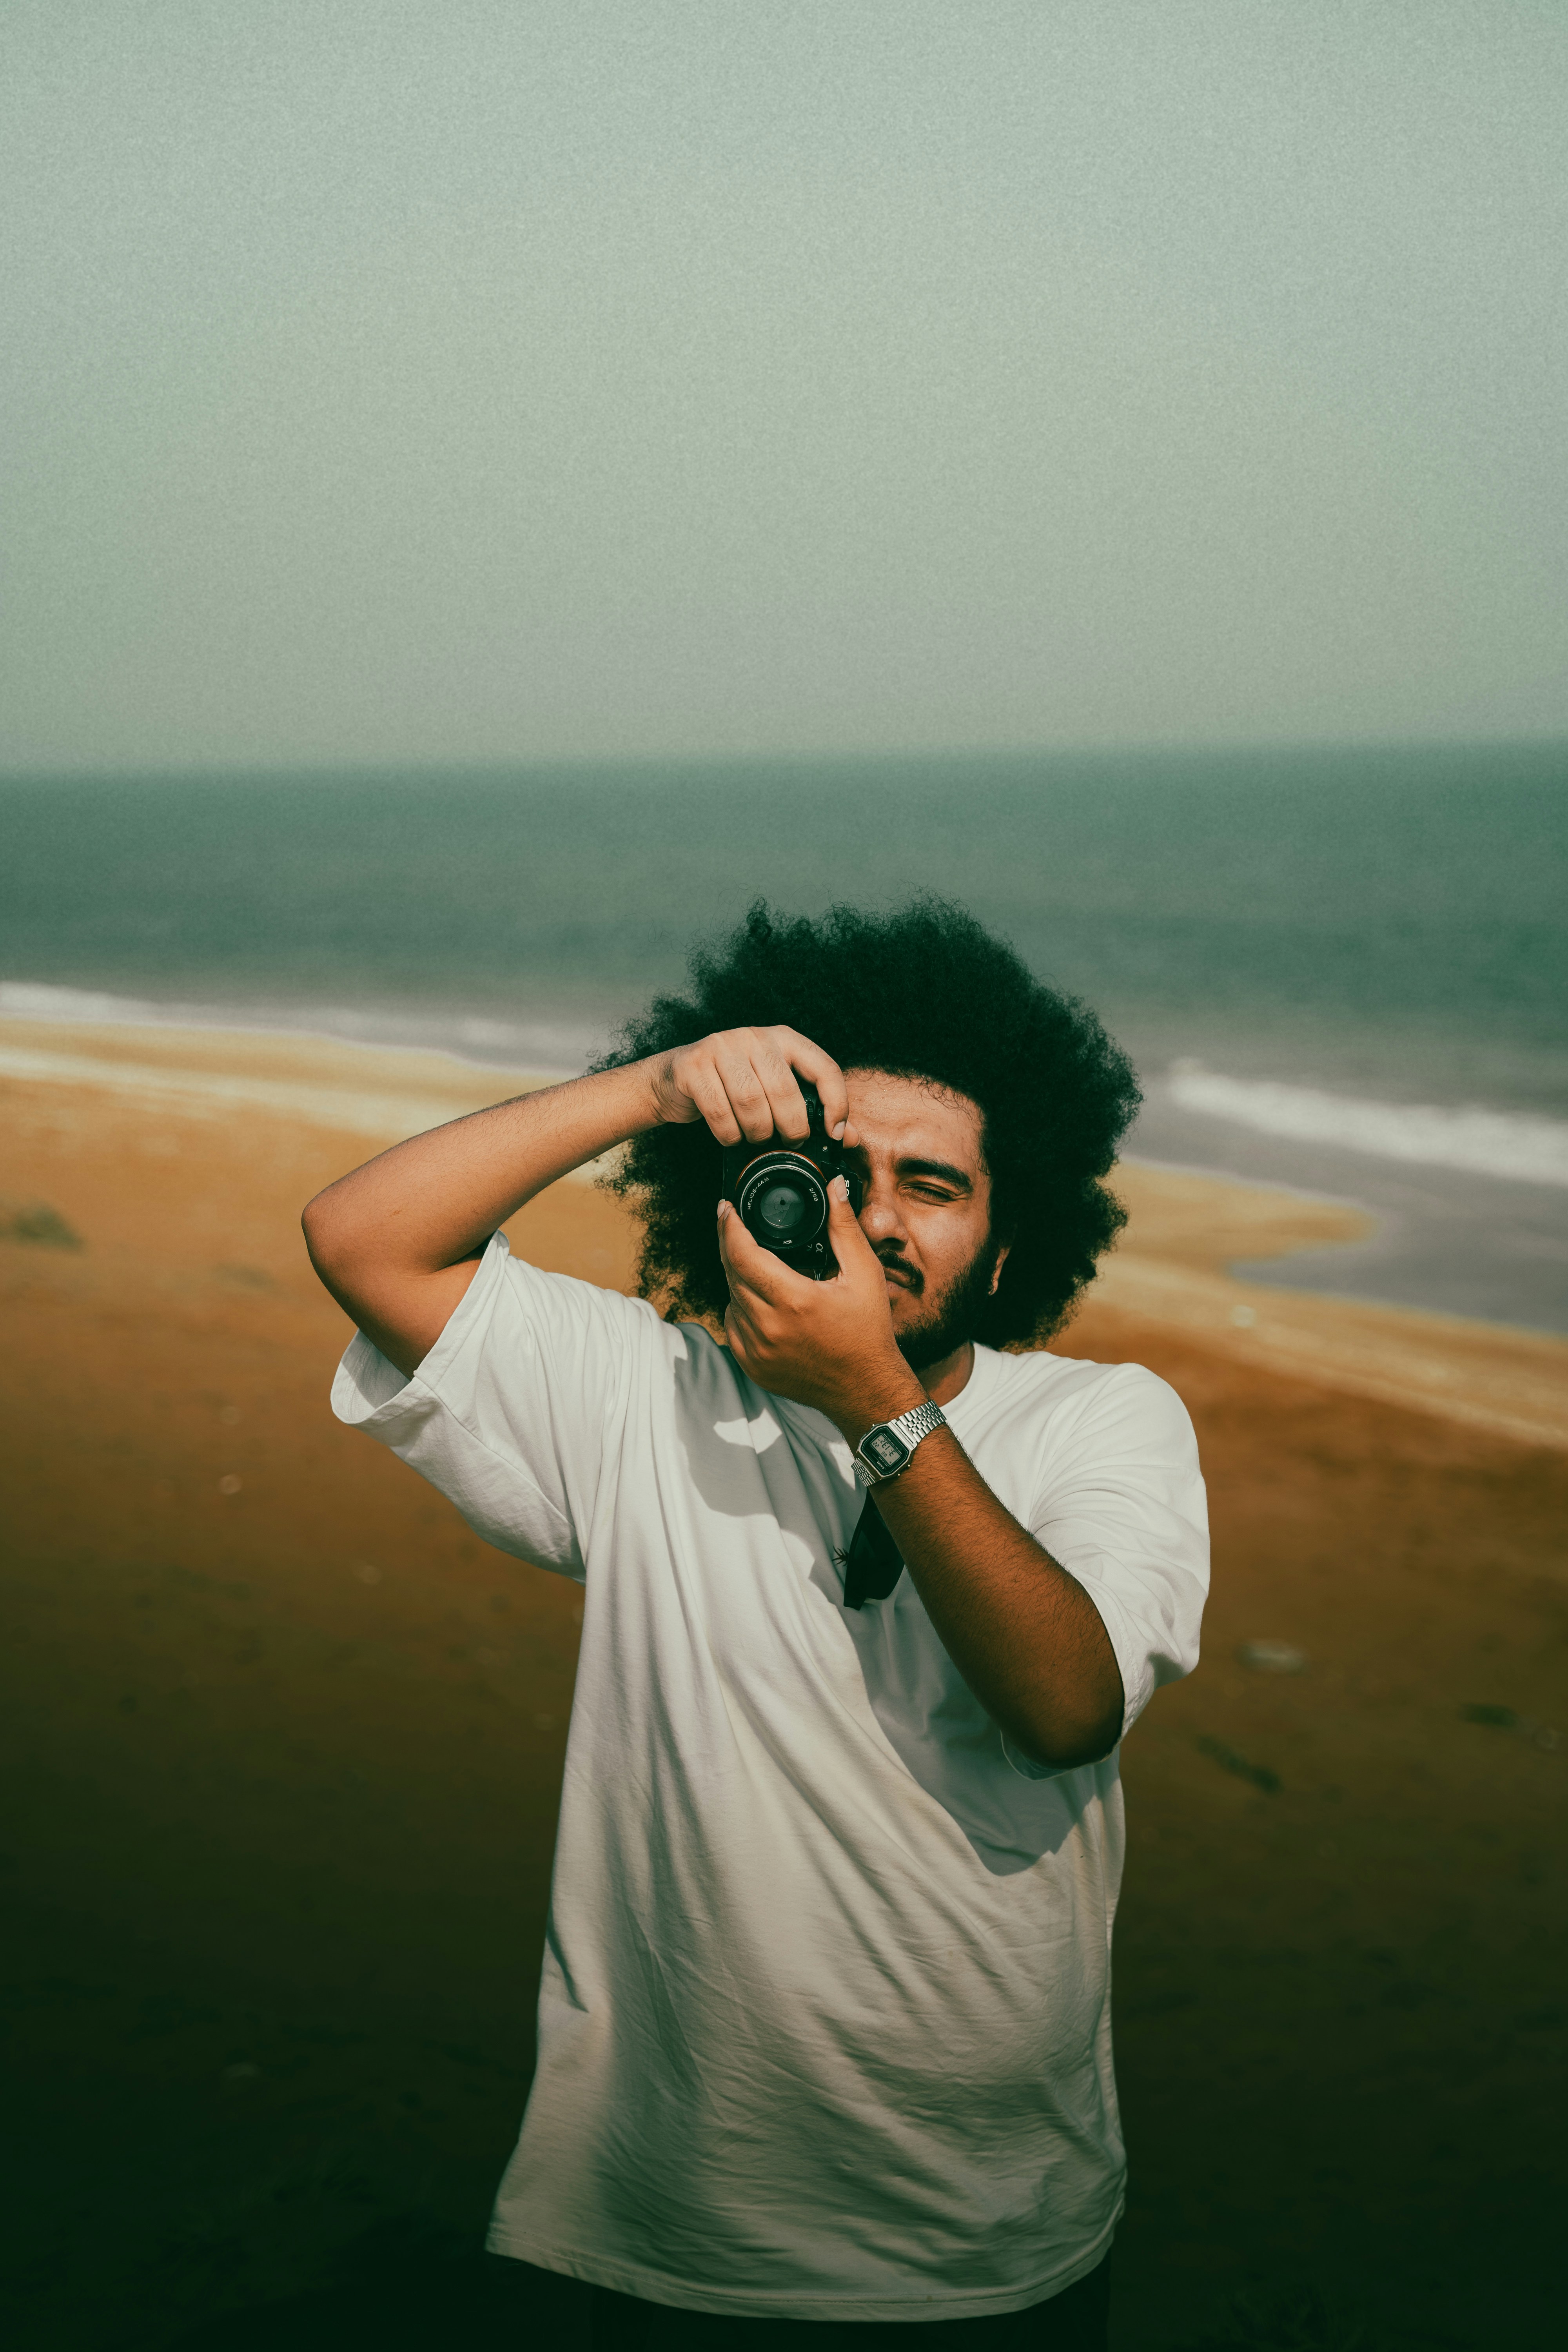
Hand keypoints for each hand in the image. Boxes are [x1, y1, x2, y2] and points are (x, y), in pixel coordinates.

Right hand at [649, 1026, 853, 1149]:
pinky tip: (731, 1137)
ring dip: (757, 1132)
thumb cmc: (731, 1087)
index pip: (823, 1067)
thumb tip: (849, 1138)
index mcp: (783, 1038)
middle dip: (791, 1127)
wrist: (673, 1081)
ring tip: (756, 1138)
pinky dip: (729, 1135)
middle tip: (788, 1141)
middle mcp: (754, 1036)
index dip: (836, 1103)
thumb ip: (811, 1110)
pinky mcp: (693, 1066)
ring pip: (751, 1102)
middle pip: (785, 1090)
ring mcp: (721, 1047)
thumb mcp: (774, 1091)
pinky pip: (719, 1112)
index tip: (834, 1132)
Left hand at [717, 1175, 923, 1434]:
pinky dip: (741, 1307)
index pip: (743, 1254)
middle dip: (730, 1245)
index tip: (726, 1209)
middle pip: (731, 1273)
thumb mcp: (865, 1274)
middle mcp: (769, 1327)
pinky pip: (733, 1325)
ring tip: (758, 1263)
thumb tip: (835, 1187)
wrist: (865, 1390)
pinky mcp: (753, 1366)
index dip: (729, 1227)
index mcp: (794, 1301)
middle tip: (735, 1226)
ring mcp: (757, 1351)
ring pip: (730, 1298)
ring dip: (737, 1277)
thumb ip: (845, 1227)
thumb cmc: (868, 1333)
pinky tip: (762, 1299)